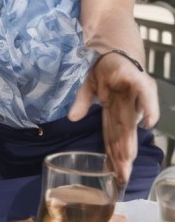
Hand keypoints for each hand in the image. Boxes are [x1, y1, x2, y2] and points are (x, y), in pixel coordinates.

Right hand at [68, 54, 158, 185]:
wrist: (114, 45)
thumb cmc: (104, 67)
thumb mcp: (88, 85)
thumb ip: (82, 102)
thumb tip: (72, 118)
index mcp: (115, 109)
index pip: (112, 135)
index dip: (112, 154)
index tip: (114, 175)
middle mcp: (126, 106)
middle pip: (122, 134)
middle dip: (121, 155)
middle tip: (122, 176)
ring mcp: (132, 95)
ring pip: (130, 121)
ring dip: (129, 141)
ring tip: (127, 161)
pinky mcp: (138, 79)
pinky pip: (145, 95)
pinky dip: (148, 109)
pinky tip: (149, 124)